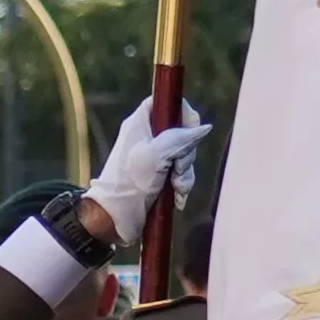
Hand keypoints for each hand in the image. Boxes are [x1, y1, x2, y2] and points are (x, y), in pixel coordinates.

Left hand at [83, 99, 207, 245]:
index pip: (166, 103)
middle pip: (182, 131)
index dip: (182, 112)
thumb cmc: (130, 182)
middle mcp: (147, 137)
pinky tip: (177, 197)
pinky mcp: (159, 175)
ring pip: (184, 155)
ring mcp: (154, 157)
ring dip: (185, 173)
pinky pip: (180, 173)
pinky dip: (181, 184)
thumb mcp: (157, 156)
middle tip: (177, 168)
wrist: (114, 217)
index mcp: (140, 124)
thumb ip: (181, 138)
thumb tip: (204, 128)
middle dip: (186, 153)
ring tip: (176, 187)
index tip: (190, 129)